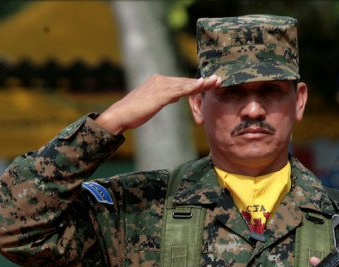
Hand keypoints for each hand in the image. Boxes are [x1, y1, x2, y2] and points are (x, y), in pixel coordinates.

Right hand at [96, 74, 221, 134]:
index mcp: (157, 81)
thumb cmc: (132, 113)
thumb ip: (164, 97)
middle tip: (218, 79)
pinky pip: (181, 90)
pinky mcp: (161, 93)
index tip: (208, 82)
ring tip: (216, 81)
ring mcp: (160, 85)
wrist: (119, 115)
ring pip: (185, 84)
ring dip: (202, 83)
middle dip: (203, 82)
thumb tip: (175, 96)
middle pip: (185, 81)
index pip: (180, 82)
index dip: (195, 83)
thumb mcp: (151, 103)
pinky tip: (203, 85)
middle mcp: (160, 79)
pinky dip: (193, 87)